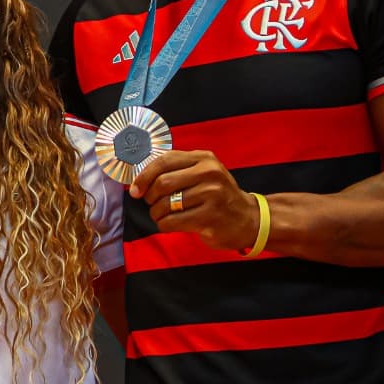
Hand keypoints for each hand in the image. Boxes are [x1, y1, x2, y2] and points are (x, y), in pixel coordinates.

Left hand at [132, 150, 260, 254]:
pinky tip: (171, 224)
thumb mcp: (202, 173)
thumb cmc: (217, 196)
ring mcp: (212, 195)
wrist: (248, 219)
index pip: (164, 161)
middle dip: (150, 197)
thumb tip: (139, 178)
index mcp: (204, 158)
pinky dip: (164, 225)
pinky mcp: (210, 217)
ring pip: (165, 204)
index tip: (135, 189)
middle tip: (152, 204)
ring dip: (157, 213)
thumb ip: (175, 170)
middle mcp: (209, 173)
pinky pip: (172, 221)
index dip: (144, 176)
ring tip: (162, 215)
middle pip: (162, 183)